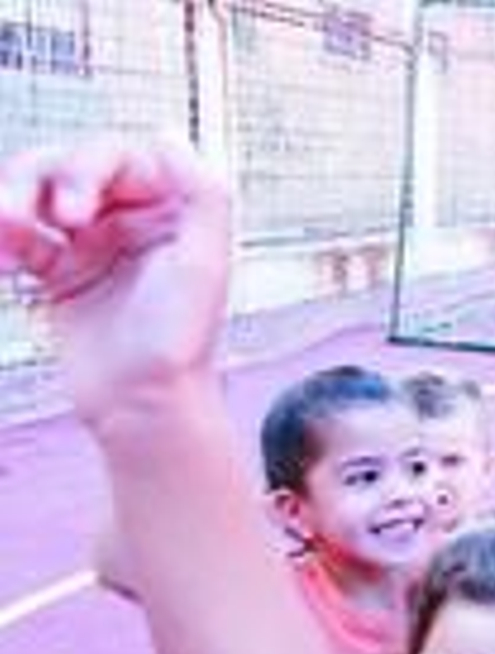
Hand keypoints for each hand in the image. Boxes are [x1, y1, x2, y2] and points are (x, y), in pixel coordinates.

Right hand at [0, 138, 230, 429]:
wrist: (144, 407)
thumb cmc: (180, 342)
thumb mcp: (204, 261)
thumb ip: (202, 193)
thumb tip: (170, 135)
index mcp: (171, 211)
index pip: (120, 157)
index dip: (89, 169)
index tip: (75, 211)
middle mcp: (133, 221)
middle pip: (71, 166)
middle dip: (44, 178)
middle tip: (50, 220)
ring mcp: (93, 245)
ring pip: (38, 194)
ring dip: (13, 197)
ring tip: (5, 225)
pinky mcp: (60, 274)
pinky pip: (20, 237)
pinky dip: (3, 233)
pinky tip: (0, 247)